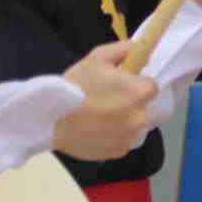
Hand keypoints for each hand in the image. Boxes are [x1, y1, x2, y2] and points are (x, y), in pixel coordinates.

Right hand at [54, 41, 159, 159]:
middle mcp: (141, 117)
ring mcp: (130, 137)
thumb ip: (125, 50)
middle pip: (144, 107)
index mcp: (140, 92)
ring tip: (99, 117)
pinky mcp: (119, 152)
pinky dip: (113, 136)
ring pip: (134, 125)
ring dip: (124, 121)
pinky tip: (96, 129)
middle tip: (107, 100)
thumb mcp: (98, 57)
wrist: (50, 117)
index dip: (136, 84)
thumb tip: (140, 51)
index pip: (151, 87)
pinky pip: (122, 140)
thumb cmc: (75, 85)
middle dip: (130, 103)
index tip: (121, 85)